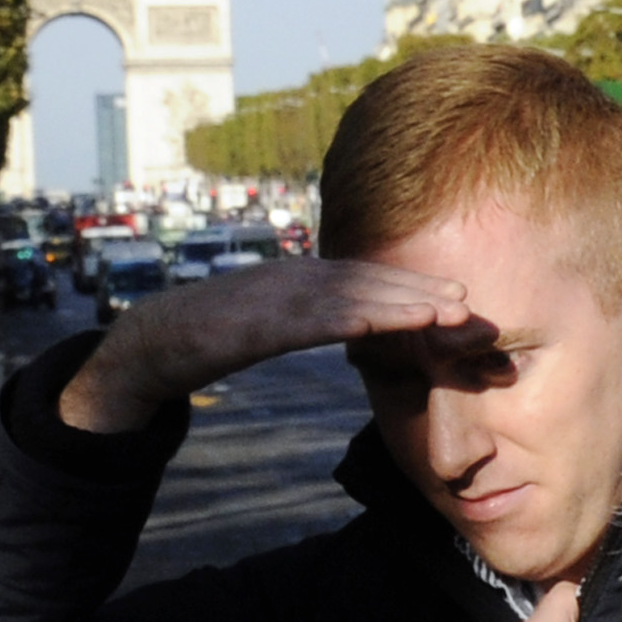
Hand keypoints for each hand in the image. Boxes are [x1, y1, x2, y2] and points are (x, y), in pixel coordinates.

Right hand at [60, 256, 471, 434]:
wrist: (152, 342)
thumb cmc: (216, 336)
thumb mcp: (276, 323)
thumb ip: (314, 319)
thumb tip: (357, 328)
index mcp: (300, 279)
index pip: (367, 280)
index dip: (413, 286)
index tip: (457, 298)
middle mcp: (292, 279)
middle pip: (366, 281)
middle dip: (418, 289)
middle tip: (469, 302)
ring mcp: (272, 297)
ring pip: (346, 297)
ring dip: (397, 303)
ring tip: (444, 312)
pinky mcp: (252, 323)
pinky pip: (305, 320)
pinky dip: (345, 320)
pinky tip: (379, 326)